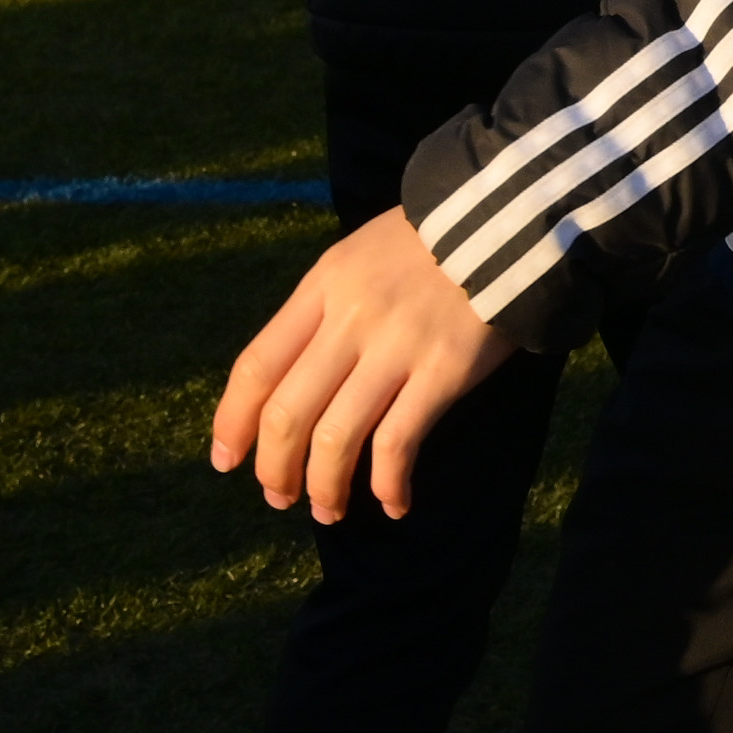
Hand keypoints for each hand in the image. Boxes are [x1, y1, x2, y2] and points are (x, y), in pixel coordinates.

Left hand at [209, 209, 521, 522]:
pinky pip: (399, 442)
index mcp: (321, 287)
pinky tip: (392, 503)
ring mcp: (395, 346)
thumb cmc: (428, 245)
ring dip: (325, 487)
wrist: (506, 222)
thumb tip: (289, 381)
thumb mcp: (358, 258)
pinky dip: (388, 483)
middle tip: (279, 497)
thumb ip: (322, 311)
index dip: (232, 422)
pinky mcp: (442, 371)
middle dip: (275, 468)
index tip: (226, 460)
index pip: (256, 366)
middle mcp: (349, 318)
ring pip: (337, 437)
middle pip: (287, 412)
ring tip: (328, 510)